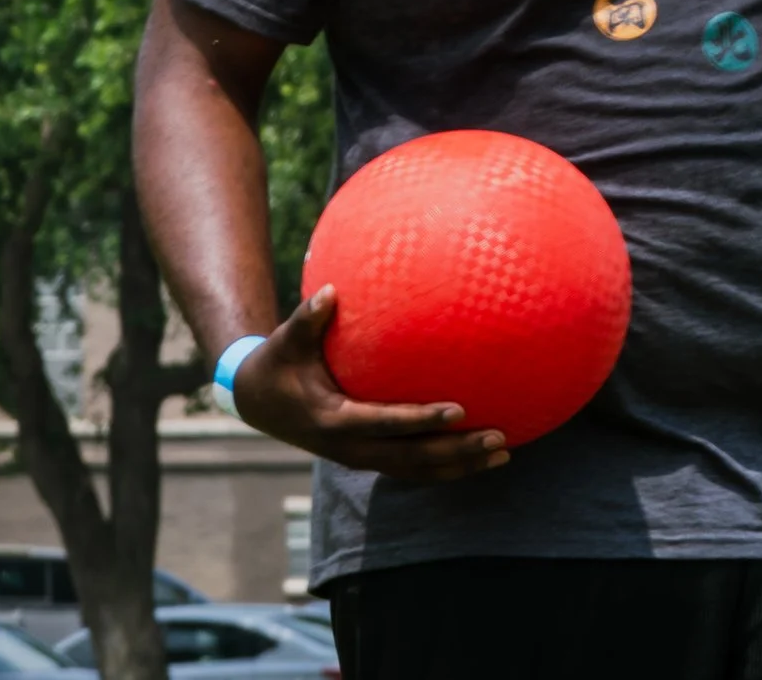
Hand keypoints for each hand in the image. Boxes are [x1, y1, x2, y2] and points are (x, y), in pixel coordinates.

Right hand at [229, 284, 511, 481]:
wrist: (257, 402)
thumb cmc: (278, 362)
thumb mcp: (287, 340)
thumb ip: (309, 318)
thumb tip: (331, 290)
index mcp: (334, 421)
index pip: (387, 423)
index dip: (423, 421)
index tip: (460, 410)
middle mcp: (350, 449)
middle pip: (413, 459)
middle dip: (457, 452)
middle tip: (500, 438)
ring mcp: (360, 458)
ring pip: (417, 471)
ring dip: (460, 466)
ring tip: (504, 453)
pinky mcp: (367, 458)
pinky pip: (411, 468)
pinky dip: (445, 467)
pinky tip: (479, 456)